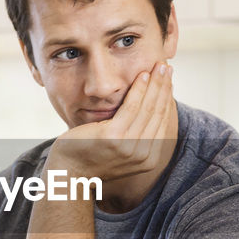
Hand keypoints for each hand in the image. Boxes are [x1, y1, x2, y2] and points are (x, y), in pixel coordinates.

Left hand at [48, 62, 174, 182]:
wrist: (69, 172)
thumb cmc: (92, 155)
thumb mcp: (120, 147)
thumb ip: (136, 133)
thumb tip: (149, 106)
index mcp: (148, 159)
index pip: (161, 122)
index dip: (166, 98)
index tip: (168, 80)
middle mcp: (142, 155)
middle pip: (158, 113)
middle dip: (164, 87)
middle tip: (167, 67)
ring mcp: (129, 147)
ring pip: (148, 108)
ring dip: (155, 84)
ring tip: (159, 66)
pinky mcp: (114, 137)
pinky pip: (131, 108)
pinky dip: (139, 89)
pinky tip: (142, 75)